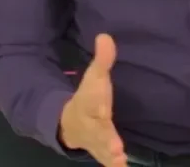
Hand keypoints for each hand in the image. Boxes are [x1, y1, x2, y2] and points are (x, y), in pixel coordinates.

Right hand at [59, 34, 125, 166]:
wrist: (69, 123)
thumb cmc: (89, 97)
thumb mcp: (95, 77)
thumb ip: (102, 59)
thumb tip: (105, 36)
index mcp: (90, 103)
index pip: (93, 102)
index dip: (98, 103)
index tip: (104, 108)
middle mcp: (91, 124)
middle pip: (98, 132)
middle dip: (107, 139)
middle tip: (117, 149)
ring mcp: (95, 140)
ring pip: (101, 149)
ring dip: (110, 155)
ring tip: (120, 161)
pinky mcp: (101, 151)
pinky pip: (106, 159)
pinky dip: (112, 164)